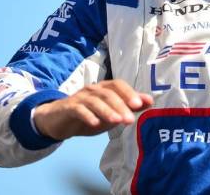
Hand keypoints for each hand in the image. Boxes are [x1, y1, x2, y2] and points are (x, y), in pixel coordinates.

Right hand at [33, 79, 152, 139]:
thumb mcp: (112, 112)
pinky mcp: (68, 107)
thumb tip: (150, 101)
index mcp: (104, 88)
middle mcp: (93, 89)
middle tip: (130, 120)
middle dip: (121, 106)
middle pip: (108, 94)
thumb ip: (130, 106)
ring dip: (107, 111)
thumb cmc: (90, 115)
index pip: (118, 85)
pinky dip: (88, 116)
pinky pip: (79, 109)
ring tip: (117, 122)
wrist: (59, 121)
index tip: (140, 105)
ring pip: (95, 101)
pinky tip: (95, 124)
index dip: (129, 93)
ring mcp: (80, 97)